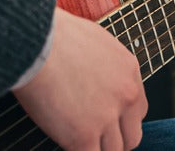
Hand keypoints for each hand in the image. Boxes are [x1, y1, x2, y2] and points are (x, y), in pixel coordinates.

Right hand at [12, 6, 146, 149]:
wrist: (35, 42)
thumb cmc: (54, 36)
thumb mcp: (95, 42)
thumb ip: (105, 67)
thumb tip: (95, 82)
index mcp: (129, 71)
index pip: (139, 110)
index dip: (122, 120)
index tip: (107, 123)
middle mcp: (125, 95)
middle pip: (132, 137)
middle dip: (114, 141)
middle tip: (94, 139)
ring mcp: (107, 117)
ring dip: (96, 149)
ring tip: (78, 143)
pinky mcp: (83, 135)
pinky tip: (67, 145)